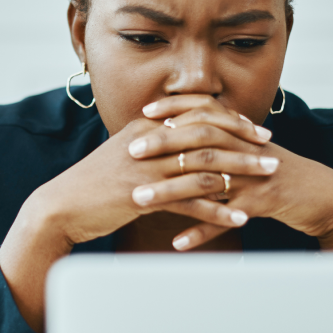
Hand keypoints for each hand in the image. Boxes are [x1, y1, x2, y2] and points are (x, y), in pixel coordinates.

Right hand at [26, 104, 272, 246]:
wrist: (61, 207)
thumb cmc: (92, 184)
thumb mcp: (122, 155)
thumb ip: (151, 145)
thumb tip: (178, 144)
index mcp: (145, 128)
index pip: (196, 115)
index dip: (229, 120)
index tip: (254, 129)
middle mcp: (149, 142)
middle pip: (208, 135)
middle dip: (244, 143)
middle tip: (270, 151)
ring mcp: (147, 169)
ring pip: (205, 166)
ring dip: (241, 173)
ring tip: (268, 180)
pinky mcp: (144, 197)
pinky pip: (191, 202)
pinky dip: (219, 210)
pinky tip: (240, 218)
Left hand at [133, 96, 332, 250]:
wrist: (323, 194)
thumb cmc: (276, 172)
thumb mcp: (248, 150)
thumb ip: (220, 140)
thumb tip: (180, 132)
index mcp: (240, 134)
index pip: (203, 112)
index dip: (174, 110)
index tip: (143, 114)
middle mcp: (245, 150)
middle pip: (200, 140)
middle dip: (163, 145)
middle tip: (131, 152)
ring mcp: (254, 177)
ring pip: (207, 180)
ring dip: (171, 191)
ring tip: (140, 200)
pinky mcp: (262, 205)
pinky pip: (226, 219)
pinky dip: (201, 231)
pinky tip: (178, 242)